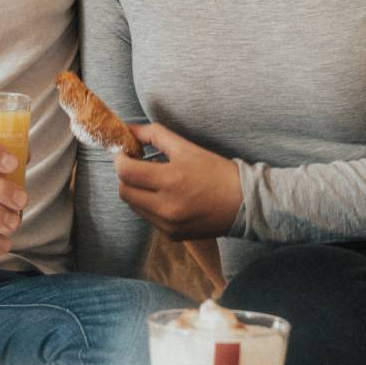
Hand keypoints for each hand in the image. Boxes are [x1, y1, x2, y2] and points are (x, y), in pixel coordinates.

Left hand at [114, 123, 240, 239]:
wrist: (245, 204)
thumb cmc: (218, 172)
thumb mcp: (187, 148)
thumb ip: (154, 135)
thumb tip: (128, 129)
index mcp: (171, 180)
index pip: (126, 172)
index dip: (120, 159)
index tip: (125, 152)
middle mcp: (166, 207)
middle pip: (124, 191)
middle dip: (125, 176)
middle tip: (136, 164)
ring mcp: (168, 225)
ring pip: (134, 206)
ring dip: (136, 191)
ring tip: (153, 179)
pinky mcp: (172, 236)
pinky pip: (148, 218)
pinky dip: (149, 205)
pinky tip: (165, 195)